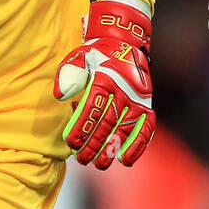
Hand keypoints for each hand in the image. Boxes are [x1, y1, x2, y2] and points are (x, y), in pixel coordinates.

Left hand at [54, 0, 154, 169]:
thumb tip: (60, 95)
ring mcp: (138, 99)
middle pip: (108, 122)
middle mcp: (124, 90)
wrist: (124, 43)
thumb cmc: (94, 56)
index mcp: (105, 78)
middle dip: (94, 144)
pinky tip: (126, 161)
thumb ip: (68, 75)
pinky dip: (139, 146)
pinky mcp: (147, 106)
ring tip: (100, 164)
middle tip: (82, 160)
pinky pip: (146, 129)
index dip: (82, 128)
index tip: (71, 144)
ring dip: (113, 149)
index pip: (92, 108)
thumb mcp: (78, 58)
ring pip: (126, 128)